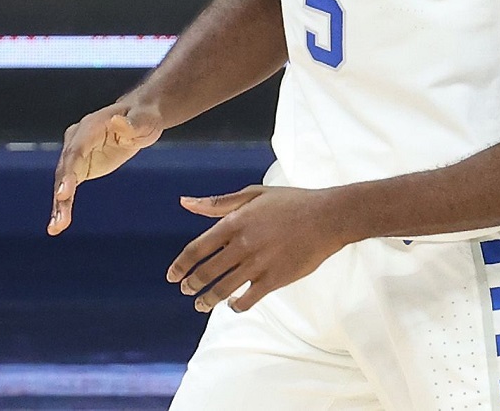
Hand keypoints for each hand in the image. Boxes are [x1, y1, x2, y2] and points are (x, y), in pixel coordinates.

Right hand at [48, 102, 162, 234]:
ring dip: (59, 205)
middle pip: (65, 169)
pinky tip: (59, 224)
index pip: (76, 150)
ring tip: (56, 228)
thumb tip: (117, 121)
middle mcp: (77, 141)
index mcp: (90, 127)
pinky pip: (69, 189)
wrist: (139, 118)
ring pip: (63, 182)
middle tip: (59, 219)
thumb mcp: (144, 119)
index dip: (69, 171)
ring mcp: (76, 155)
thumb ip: (132, 123)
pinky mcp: (80, 168)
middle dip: (61, 194)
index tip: (63, 193)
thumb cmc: (143, 116)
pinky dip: (64, 206)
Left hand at [167, 185, 350, 313]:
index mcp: (234, 223)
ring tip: (201, 304)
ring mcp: (258, 264)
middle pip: (206, 272)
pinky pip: (248, 299)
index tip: (172, 276)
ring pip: (223, 289)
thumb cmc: (291, 202)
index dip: (180, 265)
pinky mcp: (274, 280)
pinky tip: (233, 305)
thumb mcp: (253, 195)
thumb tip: (185, 203)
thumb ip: (217, 203)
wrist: (327, 217)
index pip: (196, 249)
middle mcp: (242, 245)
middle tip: (186, 290)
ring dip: (208, 300)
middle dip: (191, 285)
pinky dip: (236, 305)